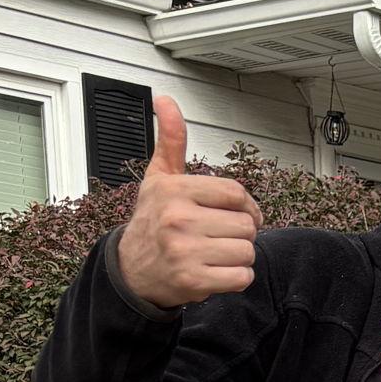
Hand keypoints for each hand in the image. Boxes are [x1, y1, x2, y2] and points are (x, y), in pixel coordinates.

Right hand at [114, 96, 263, 308]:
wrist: (132, 270)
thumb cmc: (153, 221)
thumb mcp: (159, 178)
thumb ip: (170, 141)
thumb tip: (165, 101)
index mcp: (174, 190)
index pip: (236, 194)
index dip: (248, 206)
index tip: (241, 213)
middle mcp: (177, 218)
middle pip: (247, 225)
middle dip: (239, 233)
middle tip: (217, 237)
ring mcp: (184, 251)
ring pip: (247, 251)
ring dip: (238, 256)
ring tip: (213, 253)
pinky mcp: (193, 281)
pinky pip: (242, 277)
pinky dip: (236, 278)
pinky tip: (215, 271)